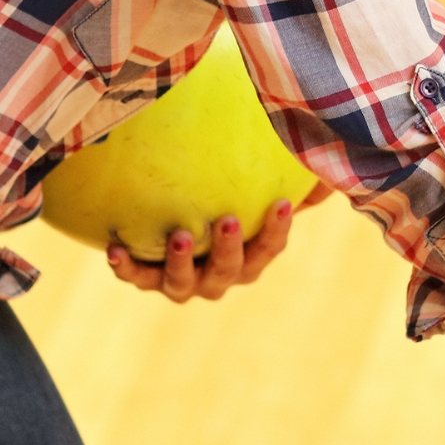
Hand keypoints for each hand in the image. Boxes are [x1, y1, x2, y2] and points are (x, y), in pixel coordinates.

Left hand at [106, 184, 329, 303]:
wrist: (188, 222)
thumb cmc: (244, 201)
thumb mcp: (274, 189)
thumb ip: (301, 181)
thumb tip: (328, 161)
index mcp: (253, 258)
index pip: (270, 248)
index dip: (276, 230)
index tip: (281, 203)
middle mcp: (220, 277)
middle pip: (226, 272)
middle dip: (227, 250)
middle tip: (225, 220)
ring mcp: (183, 282)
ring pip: (181, 284)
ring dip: (178, 263)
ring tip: (178, 235)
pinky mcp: (149, 277)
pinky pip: (137, 278)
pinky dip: (127, 268)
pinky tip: (115, 248)